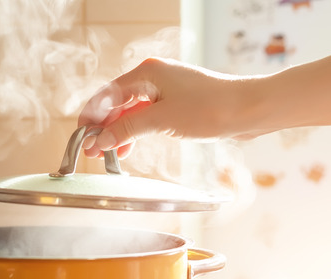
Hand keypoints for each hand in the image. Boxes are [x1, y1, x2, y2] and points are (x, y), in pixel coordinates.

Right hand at [78, 57, 258, 158]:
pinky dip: (134, 131)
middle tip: (90, 151)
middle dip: (102, 128)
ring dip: (117, 132)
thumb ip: (127, 129)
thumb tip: (100, 139)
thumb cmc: (211, 108)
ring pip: (130, 112)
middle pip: (116, 103)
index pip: (106, 95)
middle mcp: (153, 77)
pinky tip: (126, 148)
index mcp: (147, 72)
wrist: (249, 110)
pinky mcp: (176, 103)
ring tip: (105, 154)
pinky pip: (146, 117)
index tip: (82, 138)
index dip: (91, 118)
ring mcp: (165, 90)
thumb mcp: (161, 120)